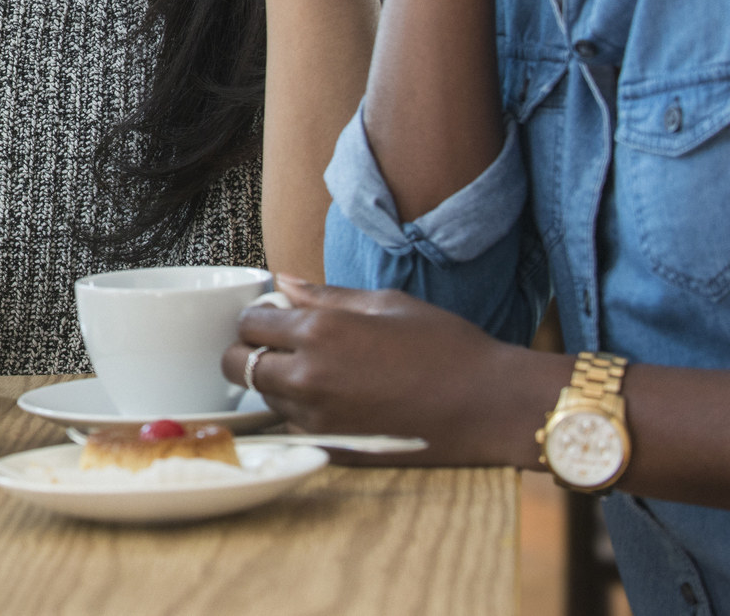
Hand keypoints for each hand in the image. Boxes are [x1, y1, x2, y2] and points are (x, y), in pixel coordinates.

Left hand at [221, 276, 562, 465]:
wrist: (490, 404)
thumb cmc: (445, 346)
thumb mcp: (385, 304)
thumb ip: (325, 296)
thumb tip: (282, 281)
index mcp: (319, 332)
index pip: (249, 323)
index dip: (257, 317)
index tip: (273, 318)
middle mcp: (309, 377)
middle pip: (238, 365)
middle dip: (249, 352)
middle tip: (278, 346)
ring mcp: (319, 419)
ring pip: (264, 399)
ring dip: (274, 383)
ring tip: (314, 372)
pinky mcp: (334, 449)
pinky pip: (294, 427)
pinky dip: (300, 413)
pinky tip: (333, 400)